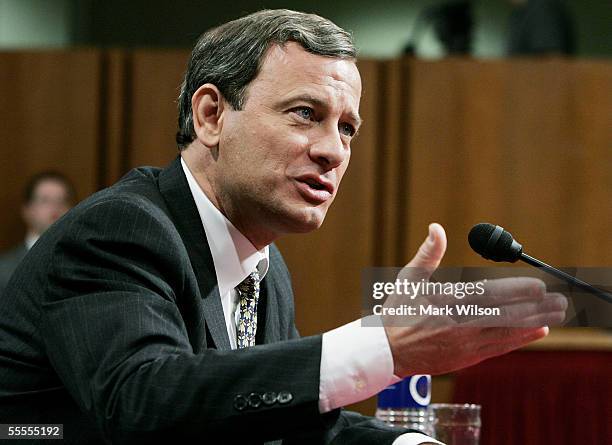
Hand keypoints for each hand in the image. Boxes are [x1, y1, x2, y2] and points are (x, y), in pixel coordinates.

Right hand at [383, 223, 566, 376]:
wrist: (388, 352)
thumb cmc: (398, 311)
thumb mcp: (409, 279)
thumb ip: (427, 254)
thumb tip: (437, 228)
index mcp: (444, 303)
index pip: (485, 296)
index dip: (514, 291)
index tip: (537, 286)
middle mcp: (458, 325)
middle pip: (504, 316)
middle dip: (534, 308)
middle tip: (558, 300)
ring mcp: (465, 344)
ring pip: (506, 333)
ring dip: (534, 321)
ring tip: (556, 312)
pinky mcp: (468, 358)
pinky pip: (500, 347)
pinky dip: (520, 338)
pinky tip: (538, 330)